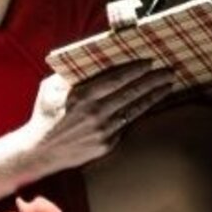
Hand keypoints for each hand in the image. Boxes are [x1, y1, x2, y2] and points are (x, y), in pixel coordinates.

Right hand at [20, 60, 174, 175]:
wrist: (41, 151)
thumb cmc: (45, 115)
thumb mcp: (49, 88)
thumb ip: (68, 74)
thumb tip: (87, 60)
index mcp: (81, 95)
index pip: (115, 79)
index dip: (135, 69)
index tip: (149, 61)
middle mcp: (95, 112)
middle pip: (131, 93)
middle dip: (152, 80)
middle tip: (169, 71)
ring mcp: (103, 130)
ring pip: (134, 109)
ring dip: (153, 96)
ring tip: (168, 85)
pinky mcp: (107, 144)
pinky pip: (126, 124)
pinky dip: (140, 112)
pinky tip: (150, 104)